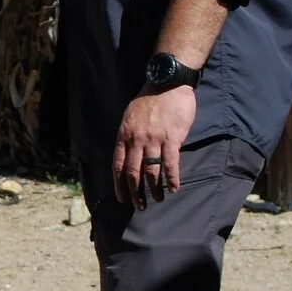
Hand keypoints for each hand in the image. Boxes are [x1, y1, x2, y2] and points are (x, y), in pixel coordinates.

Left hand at [112, 85, 196, 207]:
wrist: (167, 84)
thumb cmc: (149, 100)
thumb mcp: (130, 116)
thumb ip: (129, 136)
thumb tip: (129, 154)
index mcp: (124, 135)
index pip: (117, 165)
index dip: (119, 184)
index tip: (122, 198)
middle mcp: (136, 140)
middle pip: (132, 172)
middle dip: (135, 192)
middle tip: (139, 206)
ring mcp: (154, 140)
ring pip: (151, 171)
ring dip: (154, 189)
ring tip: (158, 200)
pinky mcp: (172, 138)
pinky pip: (171, 164)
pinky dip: (172, 179)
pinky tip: (174, 189)